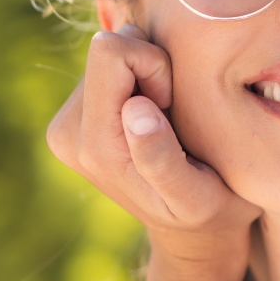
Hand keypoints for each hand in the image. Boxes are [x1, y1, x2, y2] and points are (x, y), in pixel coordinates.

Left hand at [47, 23, 259, 273]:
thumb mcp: (197, 196)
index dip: (156, 66)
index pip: (111, 53)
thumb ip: (162, 158)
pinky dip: (143, 81)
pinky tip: (159, 119)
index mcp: (94, 146)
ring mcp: (69, 122)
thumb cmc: (211, 212)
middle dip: (153, 69)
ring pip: (112, 54)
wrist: (192, 232)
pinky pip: (112, 65)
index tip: (174, 107)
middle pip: (108, 48)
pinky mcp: (77, 115)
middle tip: (175, 116)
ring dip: (150, 78)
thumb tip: (134, 109)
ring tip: (171, 122)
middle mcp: (68, 131)